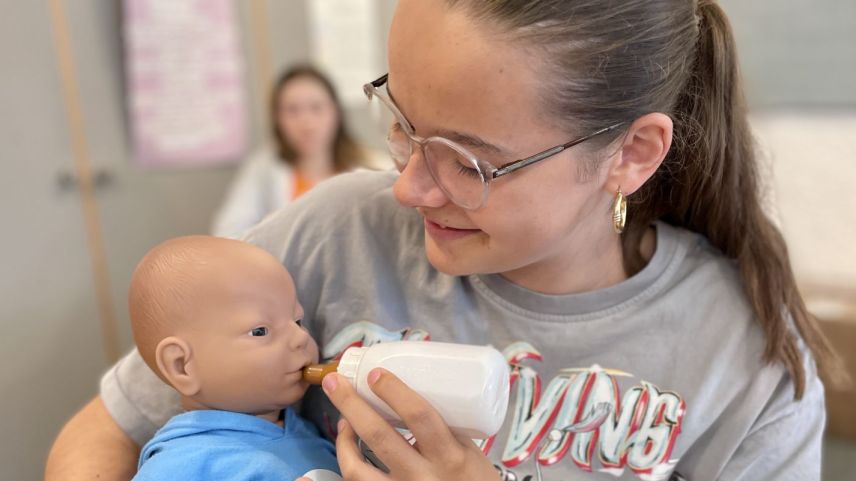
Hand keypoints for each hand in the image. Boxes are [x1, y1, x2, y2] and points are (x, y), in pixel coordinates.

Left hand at [322, 368, 498, 480]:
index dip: (394, 392)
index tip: (376, 374)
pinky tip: (340, 453)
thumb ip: (444, 427)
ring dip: (343, 440)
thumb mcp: (470, 452)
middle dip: (351, 405)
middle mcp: (422, 477)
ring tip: (343, 421)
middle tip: (335, 382)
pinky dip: (343, 467)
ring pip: (357, 470)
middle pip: (379, 436)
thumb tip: (409, 394)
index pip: (419, 416)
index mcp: (449, 456)